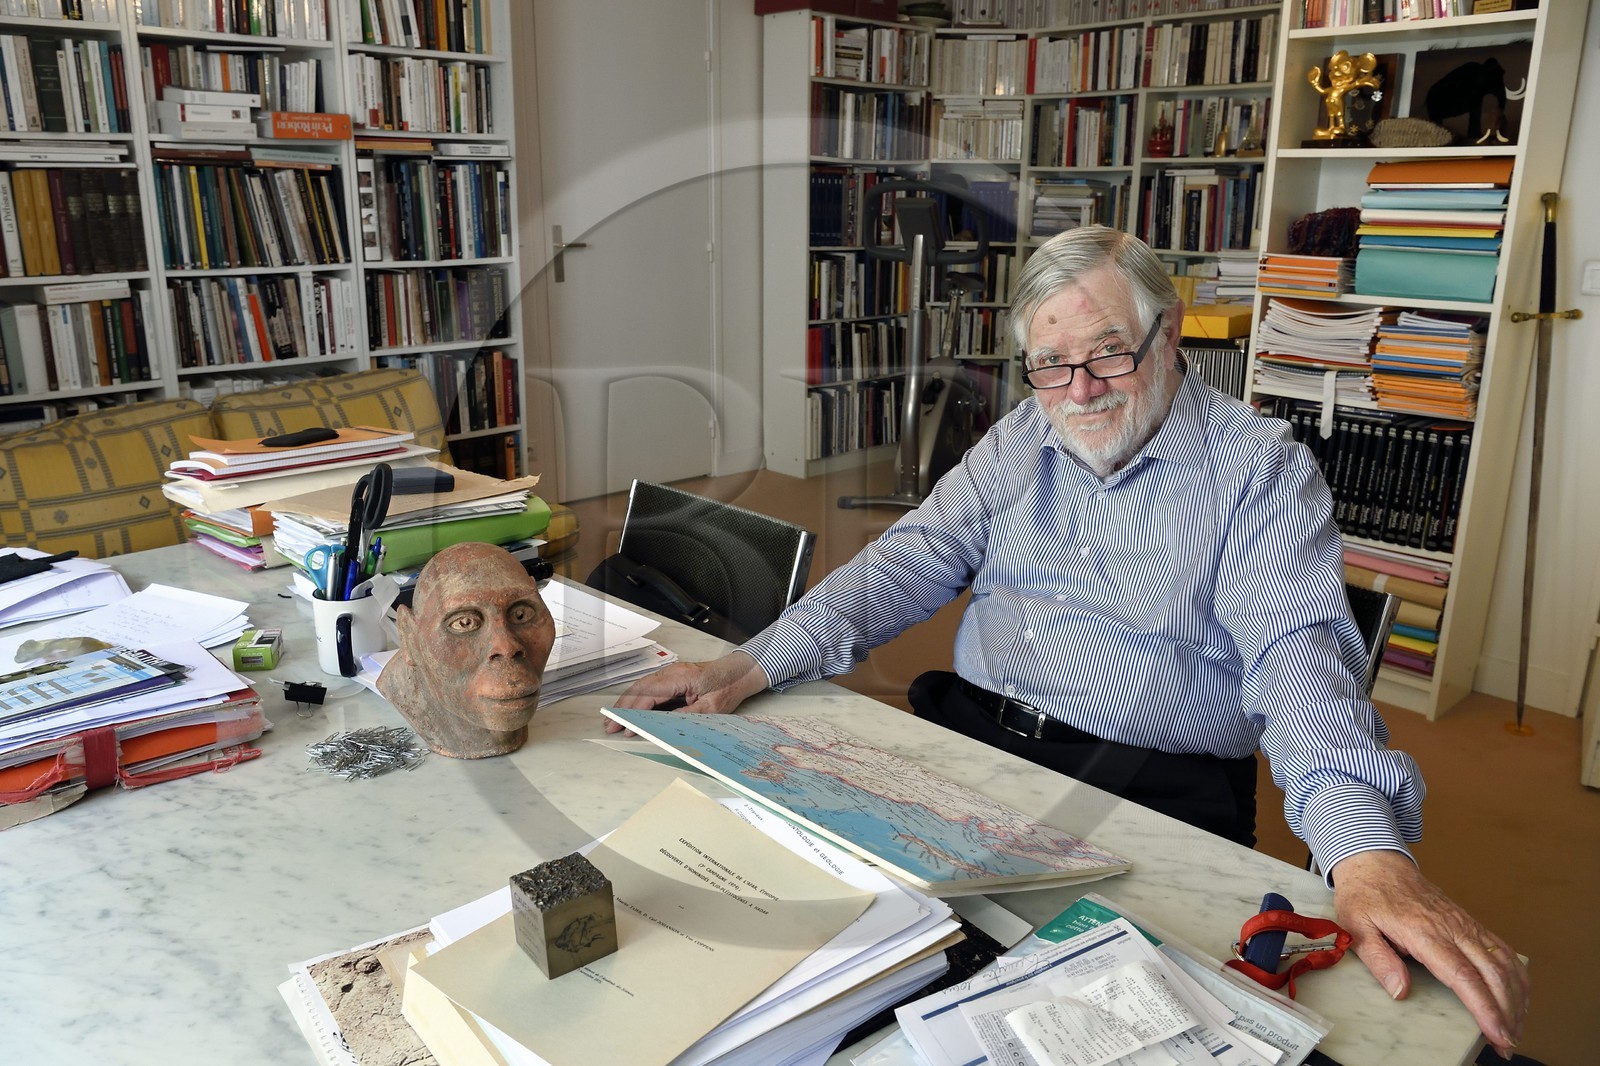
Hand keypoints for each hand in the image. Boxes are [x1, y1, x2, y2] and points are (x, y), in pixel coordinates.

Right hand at [603, 651, 769, 733]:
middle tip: (611, 725)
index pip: (650, 695)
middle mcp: (671, 672)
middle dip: (623, 708)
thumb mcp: (711, 708)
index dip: (636, 713)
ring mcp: (669, 673)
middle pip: (640, 689)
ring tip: (614, 719)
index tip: (628, 727)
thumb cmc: (727, 687)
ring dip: (626, 703)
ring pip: (641, 687)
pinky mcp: (670, 677)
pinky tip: (629, 709)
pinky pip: (648, 687)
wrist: (738, 672)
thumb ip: (687, 715)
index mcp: (681, 677)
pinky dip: (636, 698)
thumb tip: (664, 725)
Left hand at [1331, 849, 1527, 1058]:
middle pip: (1492, 973)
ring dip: (1516, 997)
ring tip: (1515, 1028)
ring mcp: (1464, 924)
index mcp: (1424, 932)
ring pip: (1504, 961)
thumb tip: (1401, 992)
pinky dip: (1517, 975)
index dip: (1484, 1007)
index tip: (1496, 1033)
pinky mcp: (1469, 922)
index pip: (1463, 976)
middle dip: (1506, 1012)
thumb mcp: (1356, 927)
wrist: (1375, 862)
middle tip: (1507, 1043)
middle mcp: (1452, 928)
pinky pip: (1502, 948)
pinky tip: (1518, 997)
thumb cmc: (1365, 895)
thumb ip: (1379, 960)